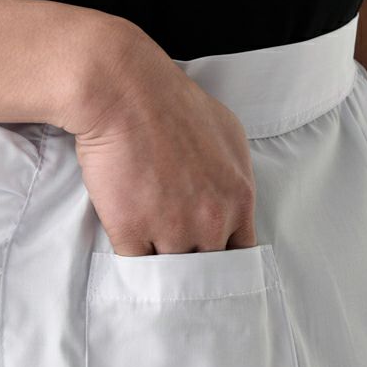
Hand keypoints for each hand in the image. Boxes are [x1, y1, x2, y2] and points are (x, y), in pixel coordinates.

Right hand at [64, 17, 256, 255]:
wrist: (125, 92)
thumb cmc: (173, 103)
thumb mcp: (228, 134)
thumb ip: (234, 176)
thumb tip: (228, 199)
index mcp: (238, 198)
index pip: (241, 254)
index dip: (224, 262)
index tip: (211, 266)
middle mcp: (211, 220)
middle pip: (207, 267)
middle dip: (194, 268)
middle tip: (181, 274)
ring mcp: (172, 229)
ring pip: (171, 271)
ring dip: (161, 269)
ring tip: (152, 264)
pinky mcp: (132, 231)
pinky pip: (136, 266)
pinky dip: (132, 264)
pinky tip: (130, 256)